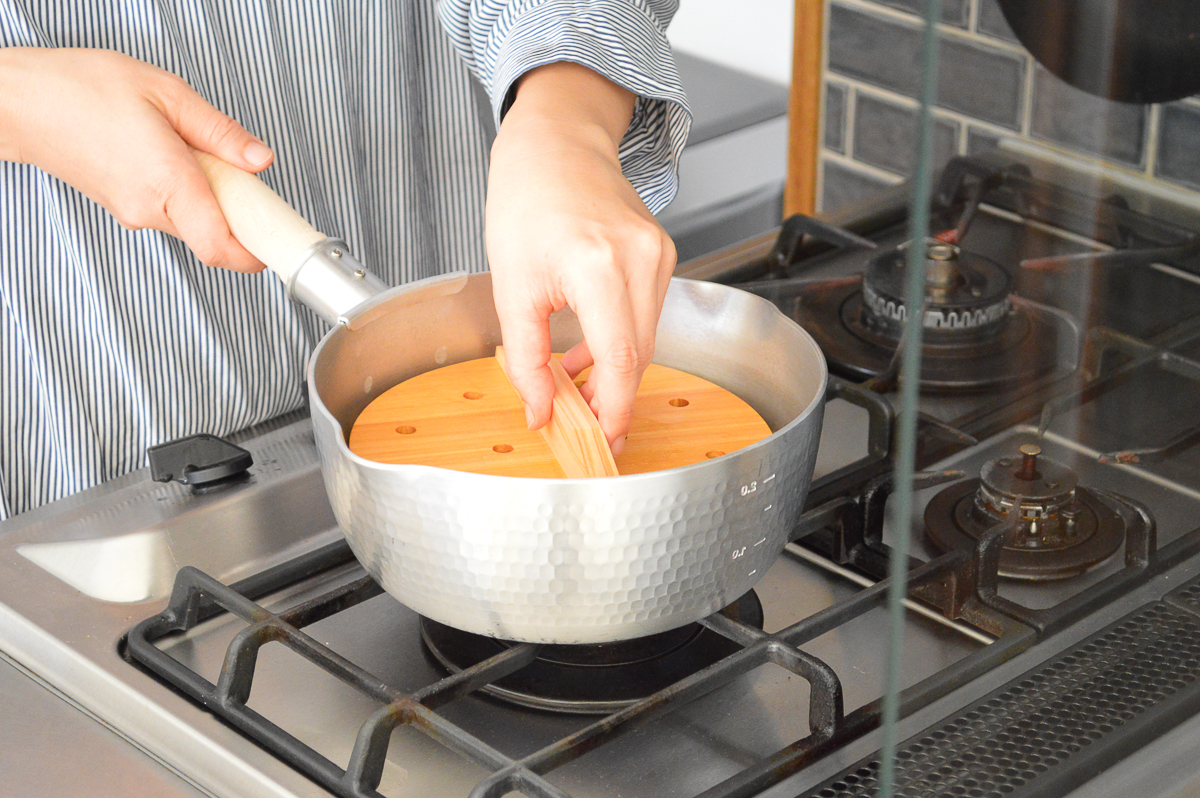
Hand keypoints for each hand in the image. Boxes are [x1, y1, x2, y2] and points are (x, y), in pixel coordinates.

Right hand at [0, 47, 271, 271]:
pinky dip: (190, 196)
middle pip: (216, 237)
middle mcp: (150, 208)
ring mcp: (134, 214)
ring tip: (201, 154)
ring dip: (214, 202)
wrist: (18, 102)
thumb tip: (260, 159)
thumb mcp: (166, 93)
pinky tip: (179, 160)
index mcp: (167, 181)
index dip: (258, 254)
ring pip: (196, 224)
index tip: (282, 246)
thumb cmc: (80, 89)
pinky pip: (173, 213)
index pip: (222, 246)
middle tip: (249, 182)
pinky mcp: (125, 210)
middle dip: (242, 217)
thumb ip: (219, 132)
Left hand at [486, 63, 676, 454]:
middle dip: (613, 396)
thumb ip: (526, 359)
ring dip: (614, 367)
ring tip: (572, 378)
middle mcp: (640, 258)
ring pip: (646, 336)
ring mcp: (658, 254)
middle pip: (639, 353)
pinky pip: (647, 311)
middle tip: (583, 422)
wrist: (555, 144)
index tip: (605, 441)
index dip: (615, 409)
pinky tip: (589, 345)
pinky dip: (621, 336)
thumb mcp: (512, 288)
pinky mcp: (663, 252)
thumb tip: (541, 411)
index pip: (621, 357)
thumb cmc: (526, 201)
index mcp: (598, 266)